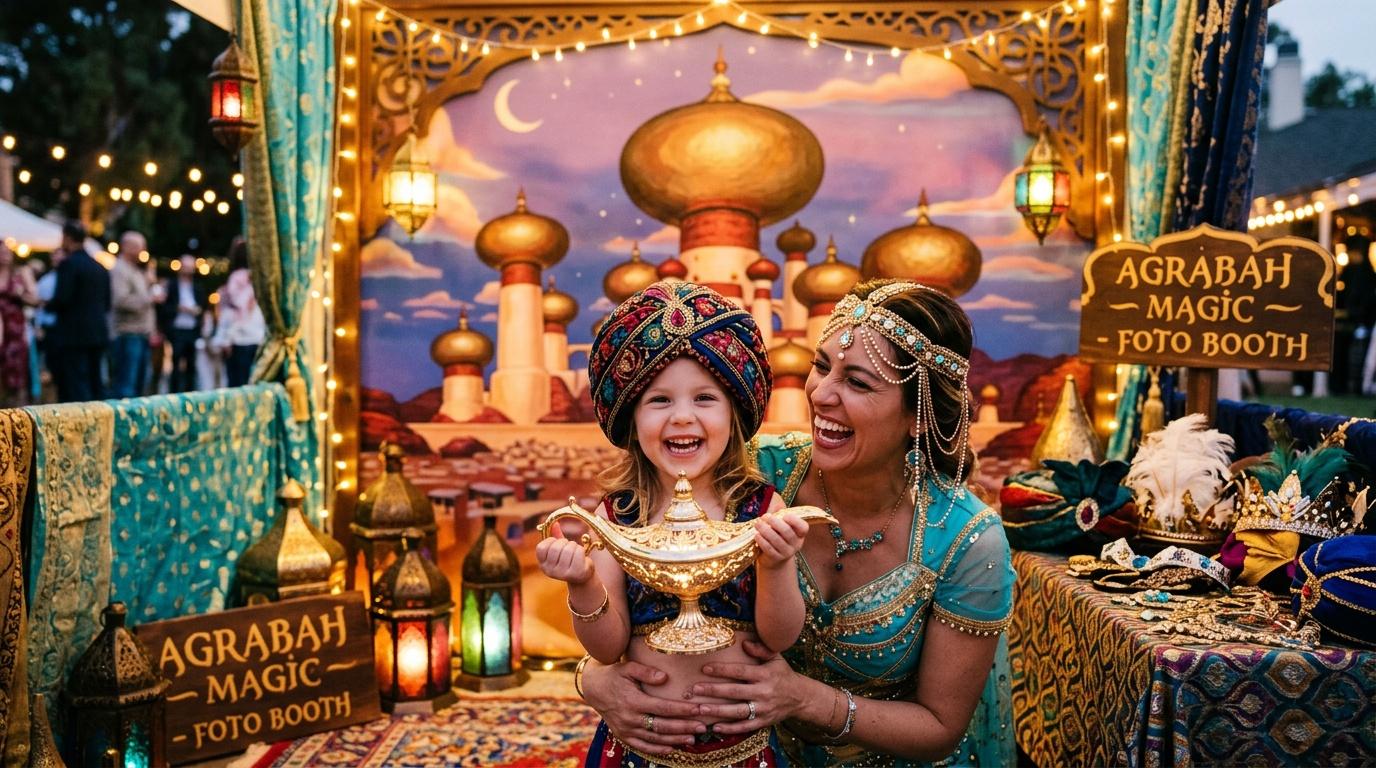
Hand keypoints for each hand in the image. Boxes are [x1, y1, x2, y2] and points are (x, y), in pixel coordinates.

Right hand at [535, 523, 594, 584]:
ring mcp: (562, 574)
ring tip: (575, 552)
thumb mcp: (560, 549)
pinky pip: (578, 553)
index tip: (557, 543)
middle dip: (565, 542)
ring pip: (568, 549)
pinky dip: (581, 550)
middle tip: (569, 547)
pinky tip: (582, 557)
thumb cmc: (570, 560)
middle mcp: (550, 571)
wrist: (582, 576)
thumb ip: (555, 536)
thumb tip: (554, 523)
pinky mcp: (576, 573)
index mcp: (543, 564)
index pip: (541, 548)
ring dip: (574, 546)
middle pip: (556, 547)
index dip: (551, 541)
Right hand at [581, 658, 704, 753]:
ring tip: (693, 738)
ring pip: (654, 738)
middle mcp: (630, 718)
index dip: (682, 710)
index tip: (698, 709)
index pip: (663, 708)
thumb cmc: (615, 674)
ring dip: (674, 739)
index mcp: (633, 700)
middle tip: (701, 726)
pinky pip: (642, 746)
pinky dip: (657, 749)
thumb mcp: (628, 667)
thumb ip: (646, 671)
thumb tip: (665, 677)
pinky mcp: (623, 735)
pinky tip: (672, 748)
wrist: (594, 688)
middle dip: (683, 727)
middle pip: (662, 726)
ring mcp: (626, 729)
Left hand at [690, 641, 807, 733]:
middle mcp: (764, 693)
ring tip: (700, 709)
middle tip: (695, 689)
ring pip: (737, 711)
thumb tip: (743, 642)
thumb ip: (760, 649)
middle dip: (713, 691)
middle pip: (735, 692)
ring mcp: (763, 709)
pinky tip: (716, 727)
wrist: (801, 697)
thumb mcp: (776, 658)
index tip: (705, 668)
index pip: (740, 671)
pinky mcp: (763, 722)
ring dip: (718, 711)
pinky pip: (745, 727)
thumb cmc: (783, 674)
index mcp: (765, 675)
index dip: (722, 670)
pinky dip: (730, 728)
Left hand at [753, 512, 808, 568]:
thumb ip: (780, 515)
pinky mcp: (777, 558)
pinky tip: (756, 535)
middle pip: (787, 532)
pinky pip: (769, 548)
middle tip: (764, 517)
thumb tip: (775, 500)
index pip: (803, 527)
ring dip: (765, 530)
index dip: (794, 520)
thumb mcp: (781, 526)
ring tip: (757, 524)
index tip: (784, 515)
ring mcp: (787, 553)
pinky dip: (762, 540)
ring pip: (776, 540)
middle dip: (774, 522)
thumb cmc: (778, 537)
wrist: (774, 560)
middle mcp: (796, 544)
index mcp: (800, 534)